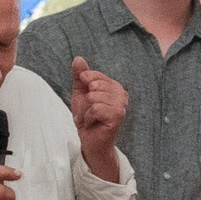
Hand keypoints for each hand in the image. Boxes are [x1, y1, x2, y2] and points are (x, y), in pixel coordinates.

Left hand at [70, 57, 127, 178]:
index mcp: (114, 86)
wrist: (90, 141)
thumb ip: (80, 76)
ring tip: (91, 118)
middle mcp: (121, 94)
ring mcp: (121, 105)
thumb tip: (78, 58)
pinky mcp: (118, 115)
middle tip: (89, 112)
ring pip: (94, 97)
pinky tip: (93, 123)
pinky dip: (89, 117)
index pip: (94, 75)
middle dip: (85, 101)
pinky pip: (96, 108)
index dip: (84, 86)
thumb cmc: (87, 117)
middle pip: (94, 86)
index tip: (86, 99)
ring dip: (86, 110)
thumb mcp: (80, 94)